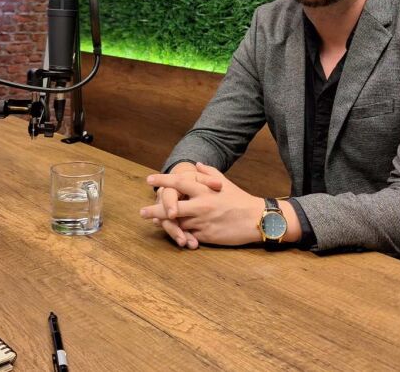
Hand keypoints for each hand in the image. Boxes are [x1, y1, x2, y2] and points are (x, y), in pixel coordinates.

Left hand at [142, 163, 264, 245]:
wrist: (256, 219)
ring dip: (165, 224)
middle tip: (142, 212)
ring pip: (178, 223)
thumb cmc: (240, 199)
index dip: (162, 181)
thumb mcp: (225, 182)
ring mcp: (203, 221)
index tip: (149, 180)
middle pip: (172, 207)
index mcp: (204, 190)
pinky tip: (173, 235)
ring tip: (154, 223)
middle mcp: (201, 205)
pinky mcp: (206, 236)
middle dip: (155, 209)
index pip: (179, 183)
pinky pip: (188, 235)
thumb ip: (209, 172)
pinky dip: (180, 235)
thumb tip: (196, 164)